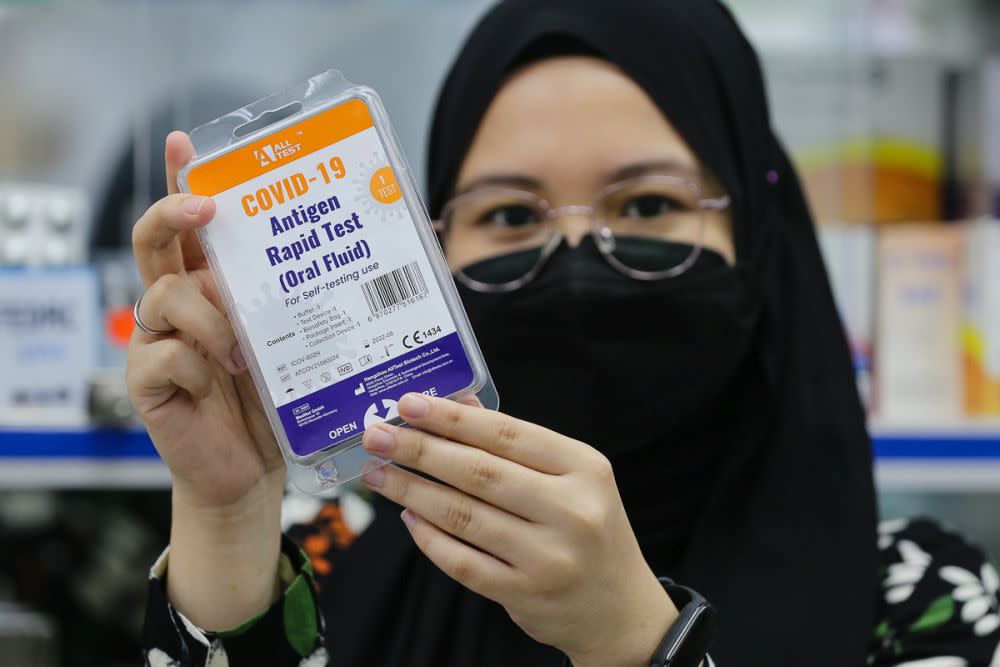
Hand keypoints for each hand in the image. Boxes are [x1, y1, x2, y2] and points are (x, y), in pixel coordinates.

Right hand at [125, 131, 284, 628]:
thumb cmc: (279, 403)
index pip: (191, 225)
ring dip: (211, 317)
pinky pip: (163, 353)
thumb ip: (318, 301)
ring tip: (244, 352)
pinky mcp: (148, 382)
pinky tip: (222, 381)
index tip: (185, 142)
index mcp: (212, 286)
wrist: (253, 473)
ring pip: (164, 295)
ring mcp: (157, 340)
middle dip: (175, 213)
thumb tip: (397, 247)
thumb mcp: (305, 343)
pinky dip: (199, 365)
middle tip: (207, 208)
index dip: (182, 180)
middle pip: (153, 240)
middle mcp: (178, 304)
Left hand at [360, 393, 677, 666]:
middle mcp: (571, 510)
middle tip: (377, 437)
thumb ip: (514, 442)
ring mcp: (548, 556)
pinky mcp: (525, 594)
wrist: (620, 609)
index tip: (408, 404)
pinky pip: (463, 561)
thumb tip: (455, 404)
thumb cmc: (589, 529)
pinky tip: (408, 516)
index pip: (507, 434)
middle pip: (479, 472)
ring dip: (412, 491)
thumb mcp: (570, 476)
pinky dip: (429, 538)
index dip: (452, 418)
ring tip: (378, 474)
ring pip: (464, 515)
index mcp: (584, 468)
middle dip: (419, 450)